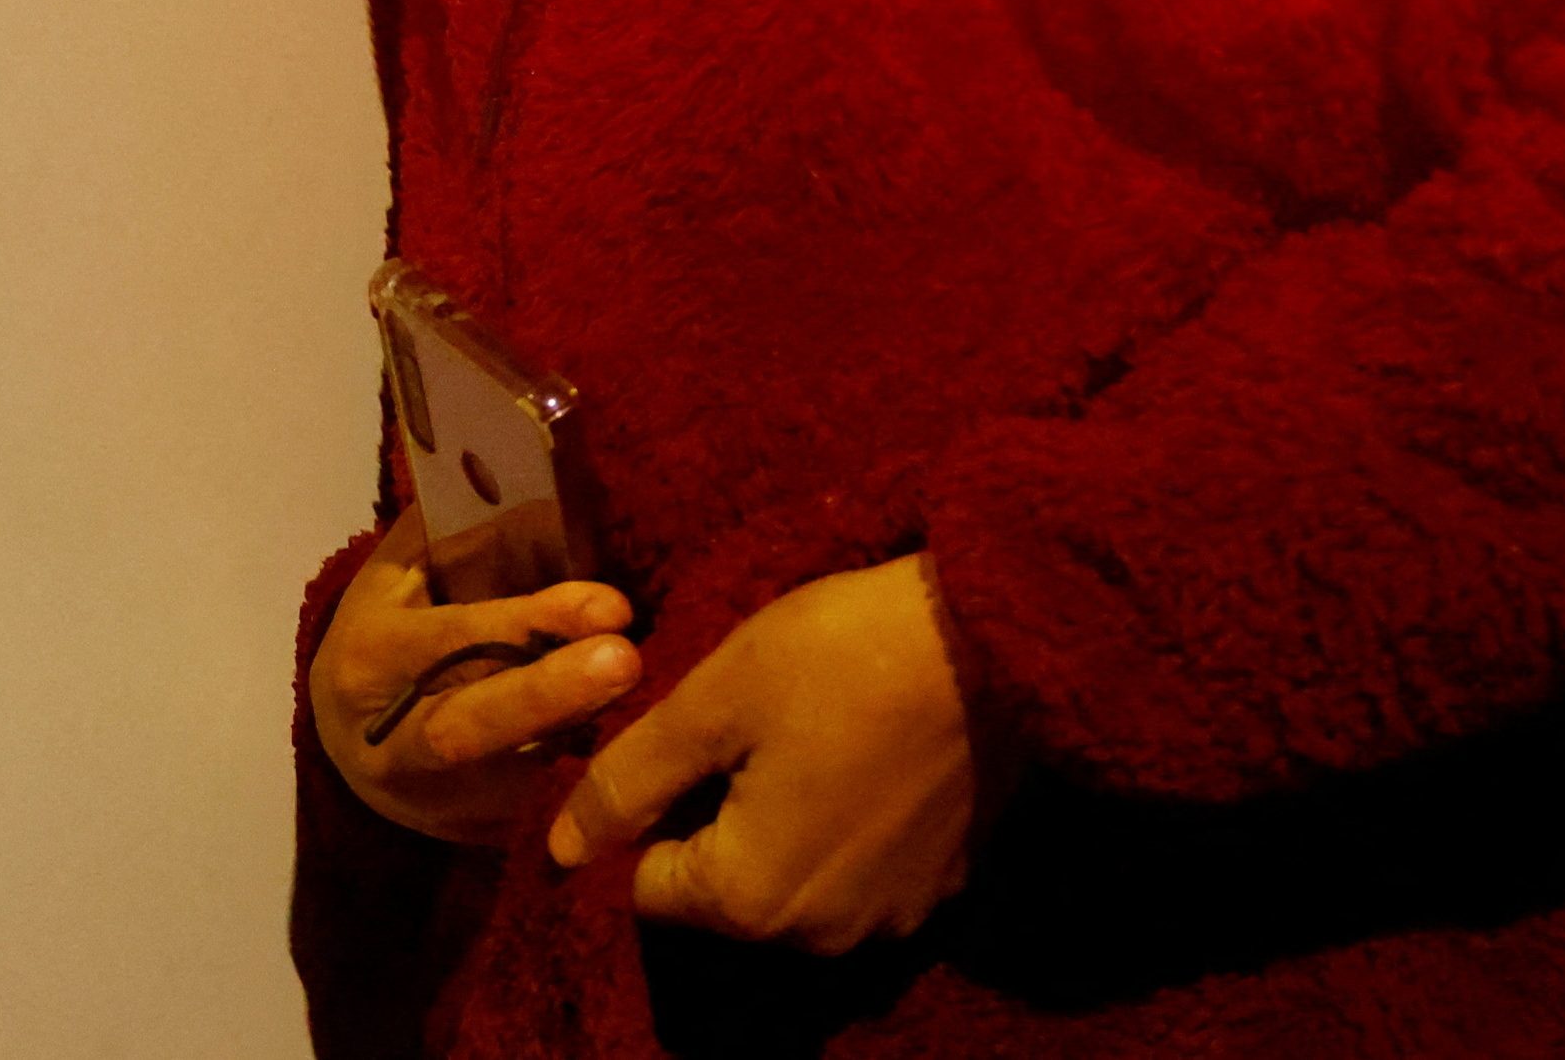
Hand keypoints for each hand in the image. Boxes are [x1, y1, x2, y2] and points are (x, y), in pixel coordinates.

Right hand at [310, 505, 640, 844]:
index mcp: (371, 657)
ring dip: (587, 746)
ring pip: (513, 778)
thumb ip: (449, 537)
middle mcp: (395, 738)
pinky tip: (648, 752)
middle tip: (627, 660)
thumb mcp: (397, 581)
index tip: (611, 606)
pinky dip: (597, 780)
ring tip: (656, 715)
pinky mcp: (482, 835)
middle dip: (550, 694)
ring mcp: (439, 800)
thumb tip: (516, 472)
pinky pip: (544, 809)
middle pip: (471, 724)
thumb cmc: (392, 634)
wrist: (353, 747)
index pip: (452, 638)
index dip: (528, 623)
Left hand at [546, 555, 978, 953]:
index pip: (651, 883)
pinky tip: (873, 754)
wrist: (1003, 629)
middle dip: (723, 816)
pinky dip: (854, 827)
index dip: (657, 805)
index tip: (695, 735)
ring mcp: (892, 916)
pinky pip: (865, 872)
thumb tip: (561, 847)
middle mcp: (820, 935)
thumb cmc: (842, 653)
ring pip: (797, 882)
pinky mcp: (948, 884)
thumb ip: (628, 779)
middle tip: (756, 723)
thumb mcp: (714, 698)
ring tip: (817, 733)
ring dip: (789, 823)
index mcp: (750, 898)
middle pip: (728, 890)